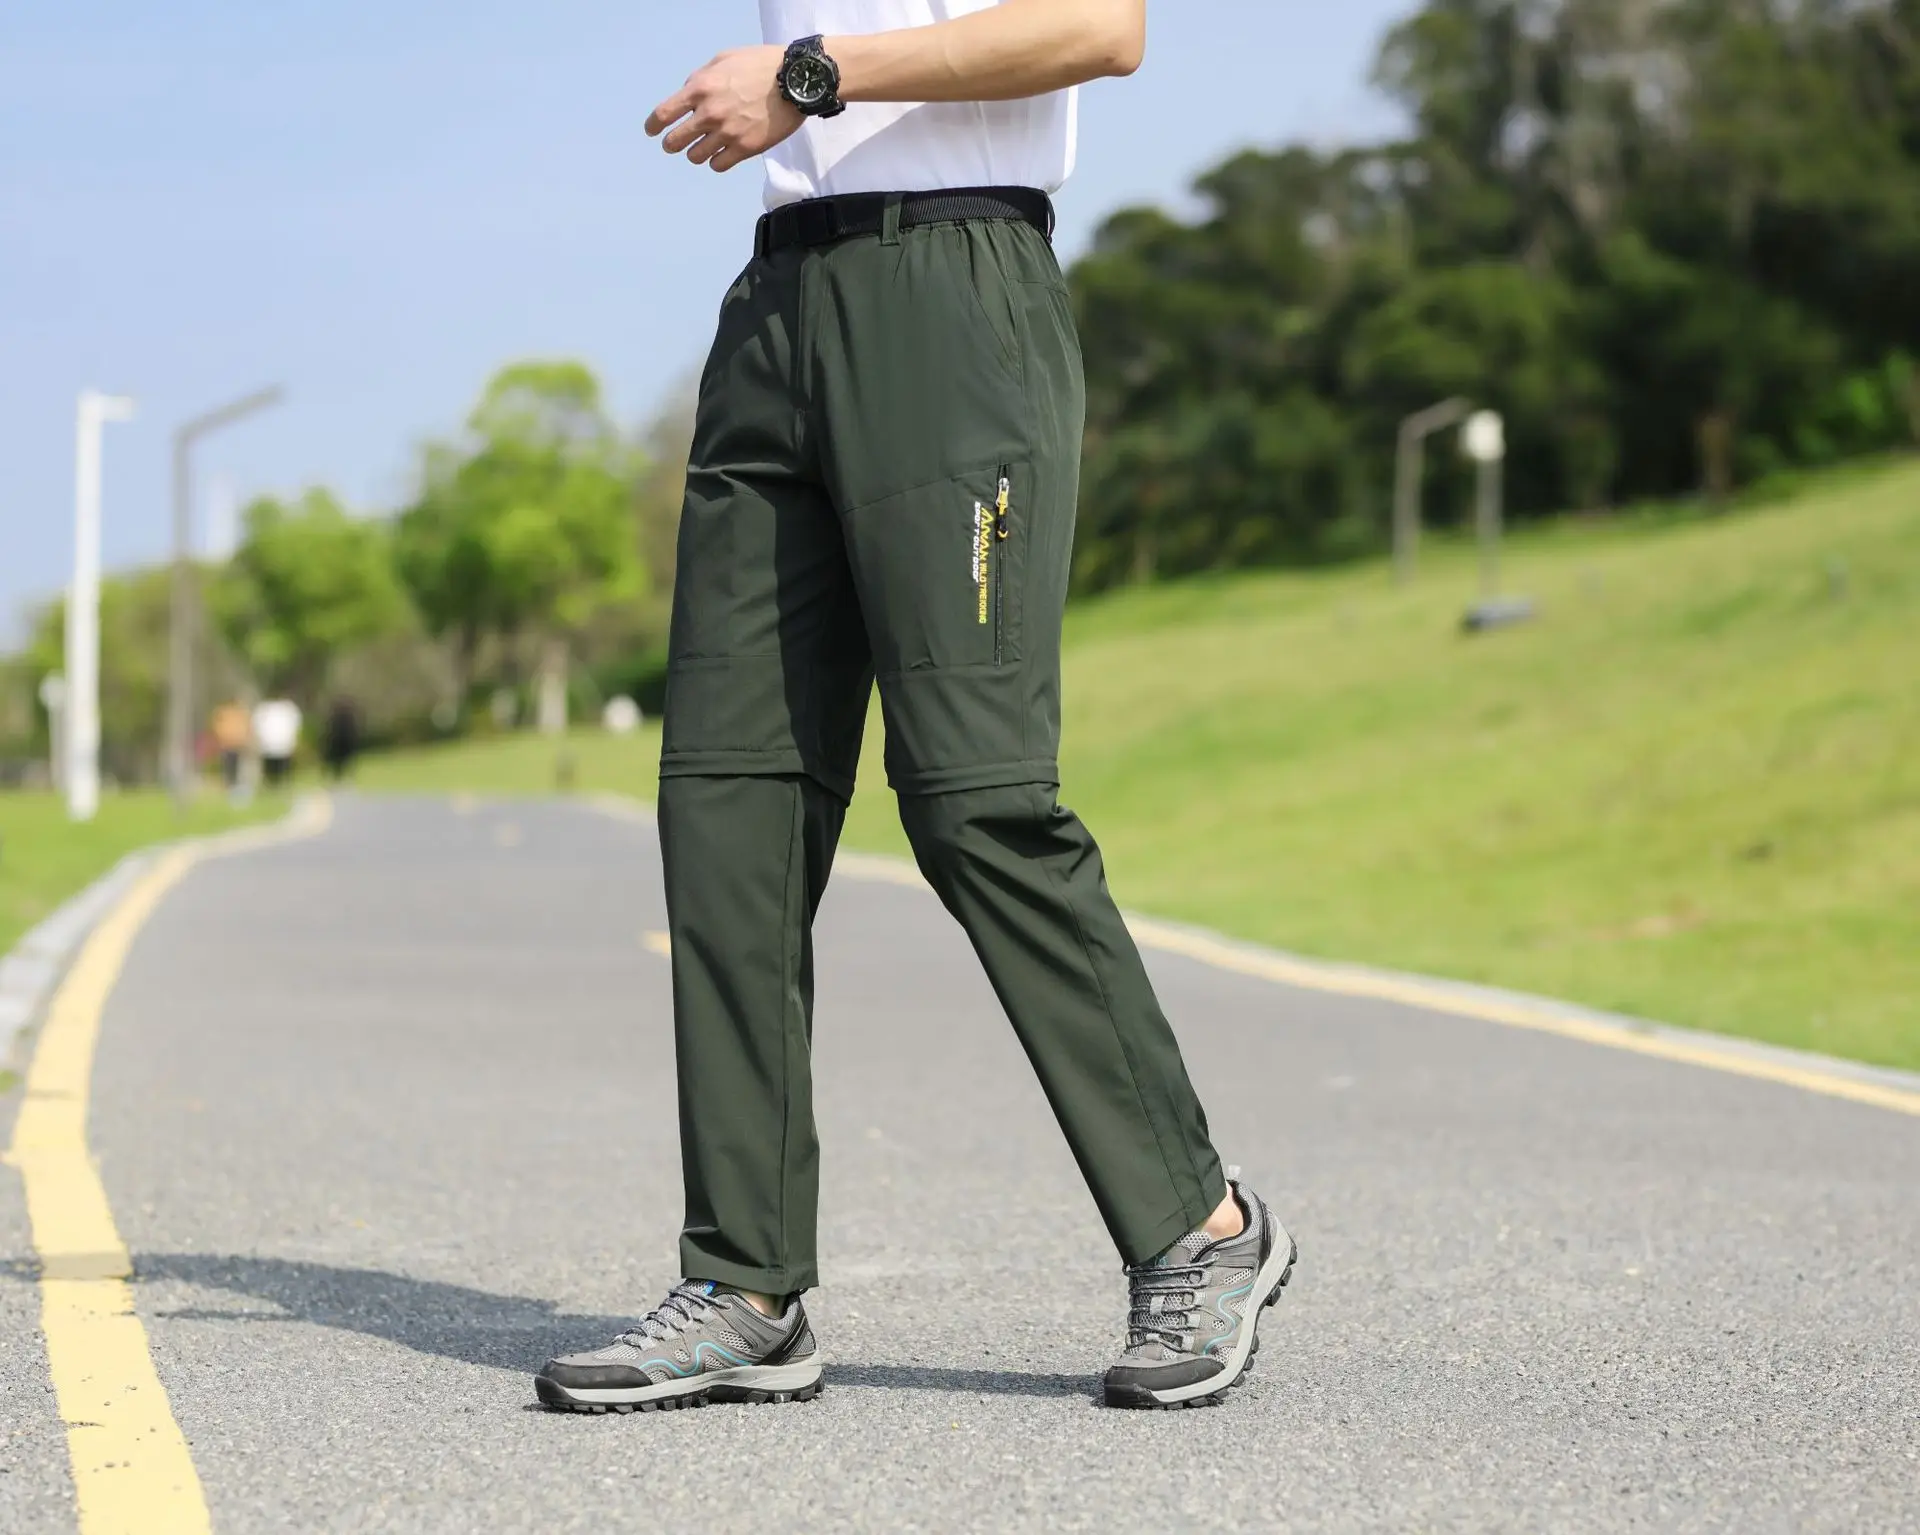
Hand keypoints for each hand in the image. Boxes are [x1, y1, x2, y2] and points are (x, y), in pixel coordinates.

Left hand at [646, 46, 803, 173]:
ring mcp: (727, 133)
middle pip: (675, 141)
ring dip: (696, 152)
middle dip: (672, 143)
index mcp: (700, 88)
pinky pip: (718, 165)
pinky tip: (722, 153)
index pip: (664, 114)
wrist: (794, 81)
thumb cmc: (760, 65)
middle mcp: (709, 113)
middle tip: (676, 143)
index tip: (652, 131)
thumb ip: (701, 77)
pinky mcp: (745, 149)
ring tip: (705, 146)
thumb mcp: (724, 59)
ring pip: (695, 156)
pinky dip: (716, 161)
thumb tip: (688, 94)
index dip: (653, 126)